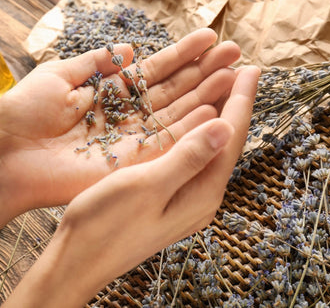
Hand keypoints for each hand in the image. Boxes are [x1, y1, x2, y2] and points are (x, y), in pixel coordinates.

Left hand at [0, 28, 240, 210]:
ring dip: (206, 96)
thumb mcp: (58, 76)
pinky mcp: (130, 162)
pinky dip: (191, 130)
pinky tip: (214, 112)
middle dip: (204, 71)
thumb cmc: (24, 116)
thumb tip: (130, 50)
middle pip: (173, 91)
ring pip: (177, 115)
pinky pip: (166, 144)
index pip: (155, 71)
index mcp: (111, 92)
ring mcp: (132, 139)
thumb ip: (95, 63)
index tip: (210, 38)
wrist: (6, 157)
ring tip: (234, 77)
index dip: (183, 54)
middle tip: (235, 53)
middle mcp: (127, 114)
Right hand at [2, 66, 259, 307]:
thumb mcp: (147, 185)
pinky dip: (195, 130)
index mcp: (202, 192)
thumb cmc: (107, 224)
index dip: (241, 101)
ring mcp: (185, 198)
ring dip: (216, 114)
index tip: (250, 68)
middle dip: (234, 104)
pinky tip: (190, 120)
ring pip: (209, 148)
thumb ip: (187, 156)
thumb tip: (224, 126)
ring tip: (221, 86)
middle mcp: (200, 196)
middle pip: (225, 142)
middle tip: (240, 69)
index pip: (230, 138)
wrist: (80, 261)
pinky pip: (192, 156)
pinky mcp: (169, 197)